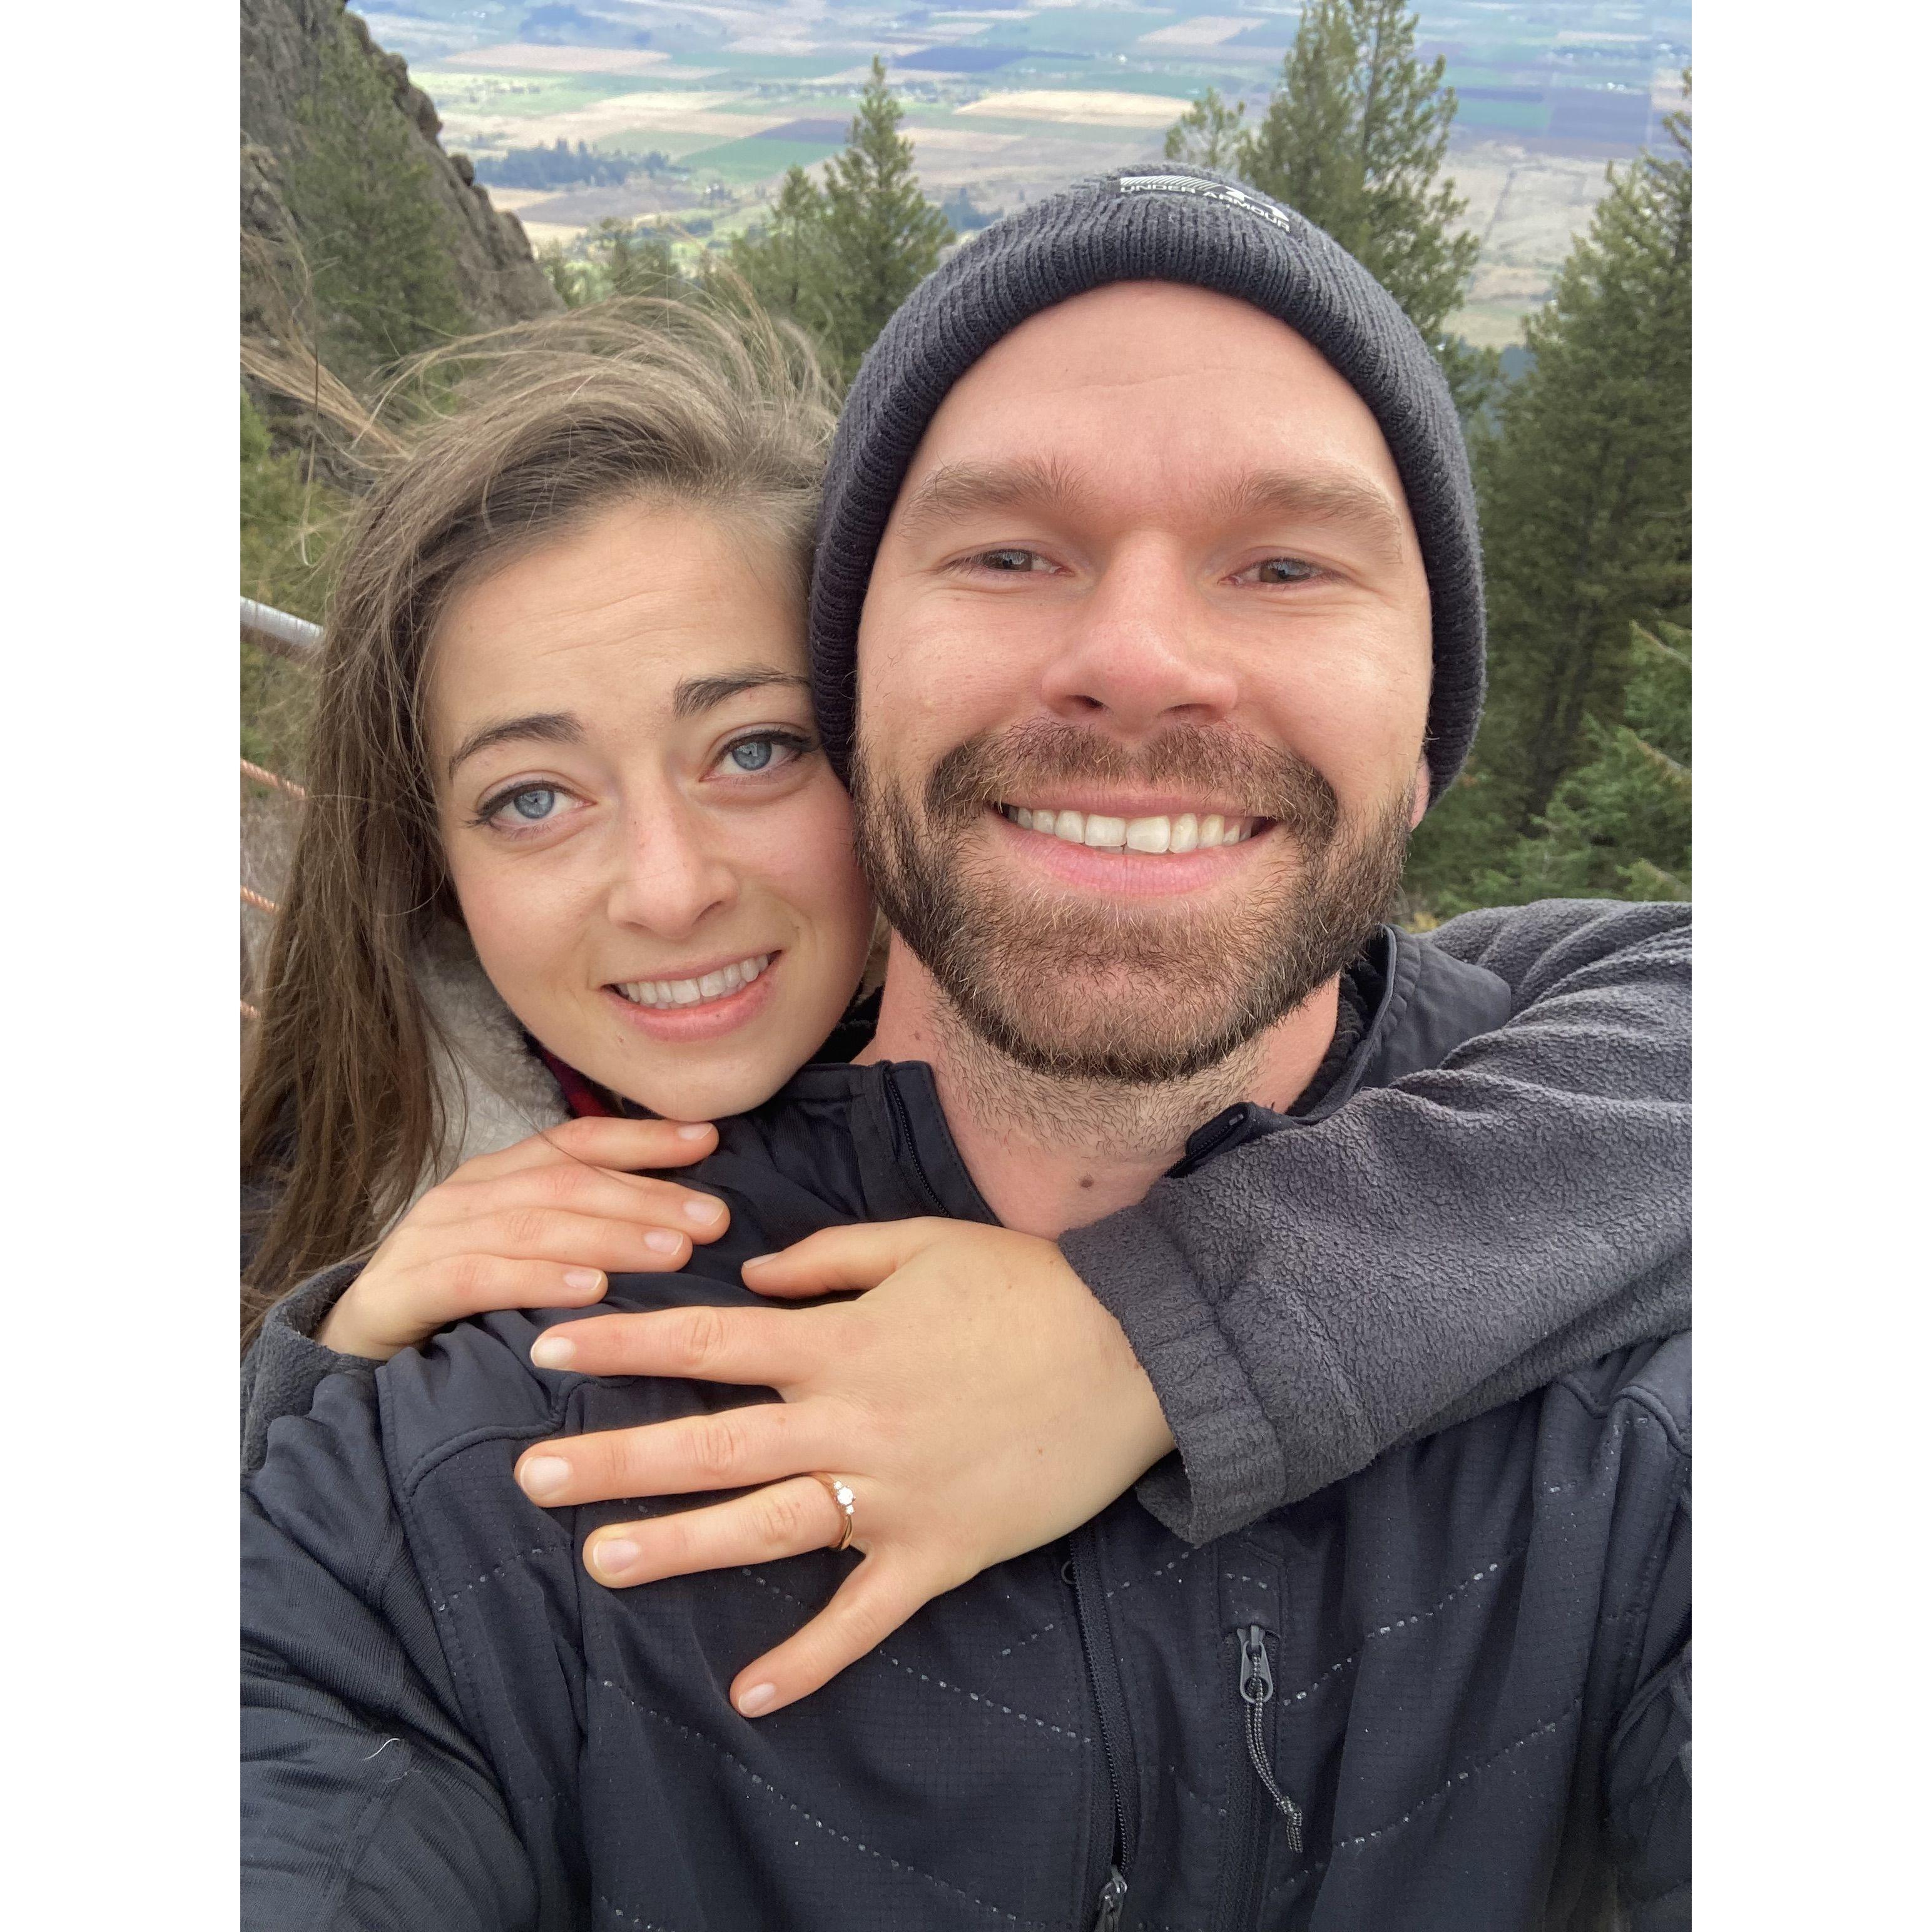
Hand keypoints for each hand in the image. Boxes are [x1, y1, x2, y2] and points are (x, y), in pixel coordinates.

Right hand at [316, 1116, 727, 1359]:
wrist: (352, 1354)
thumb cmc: (458, 1305)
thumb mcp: (523, 1256)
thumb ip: (582, 1229)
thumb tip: (681, 1221)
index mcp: (497, 1175)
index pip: (576, 1140)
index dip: (642, 1138)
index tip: (709, 1140)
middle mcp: (465, 1193)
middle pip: (566, 1182)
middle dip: (646, 1198)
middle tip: (712, 1220)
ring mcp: (429, 1237)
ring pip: (531, 1224)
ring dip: (609, 1237)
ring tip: (672, 1254)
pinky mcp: (402, 1289)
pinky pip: (477, 1277)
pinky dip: (537, 1280)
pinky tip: (591, 1292)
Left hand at [511, 1219, 1175, 1716]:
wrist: (1136, 1350)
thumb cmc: (1025, 1286)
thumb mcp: (921, 1241)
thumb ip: (825, 1259)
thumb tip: (744, 1274)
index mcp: (841, 1341)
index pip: (709, 1339)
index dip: (623, 1343)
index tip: (547, 1348)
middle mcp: (851, 1419)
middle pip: (714, 1442)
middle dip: (617, 1459)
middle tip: (530, 1480)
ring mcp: (893, 1493)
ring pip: (768, 1527)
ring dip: (681, 1548)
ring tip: (600, 1565)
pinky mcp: (940, 1551)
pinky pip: (866, 1615)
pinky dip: (811, 1658)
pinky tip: (749, 1692)